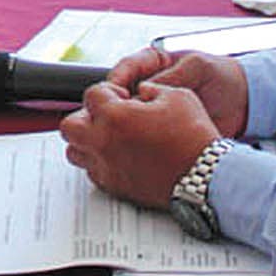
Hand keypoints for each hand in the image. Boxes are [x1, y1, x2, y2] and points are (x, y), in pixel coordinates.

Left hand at [59, 82, 222, 209]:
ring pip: (74, 151)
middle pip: (70, 125)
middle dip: (85, 115)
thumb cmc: (194, 137)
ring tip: (107, 135)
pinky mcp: (114, 186)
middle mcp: (103, 142)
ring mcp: (106, 167)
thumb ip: (150, 88)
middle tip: (106, 115)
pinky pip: (92, 171)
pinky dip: (99, 161)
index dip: (109, 91)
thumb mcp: (176, 95)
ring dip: (86, 139)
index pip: (92, 94)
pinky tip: (118, 155)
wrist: (206, 176)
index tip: (122, 96)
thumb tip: (141, 90)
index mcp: (115, 116)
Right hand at [109, 47, 248, 137]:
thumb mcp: (197, 67)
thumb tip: (145, 89)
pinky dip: (140, 138)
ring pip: (129, 115)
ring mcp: (154, 108)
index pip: (125, 68)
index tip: (112, 93)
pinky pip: (144, 133)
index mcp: (154, 64)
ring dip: (126, 123)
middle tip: (114, 115)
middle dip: (116, 105)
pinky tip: (140, 141)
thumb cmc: (222, 77)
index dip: (115, 80)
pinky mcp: (162, 128)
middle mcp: (149, 85)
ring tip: (126, 130)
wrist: (245, 103)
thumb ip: (172, 75)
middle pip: (120, 94)